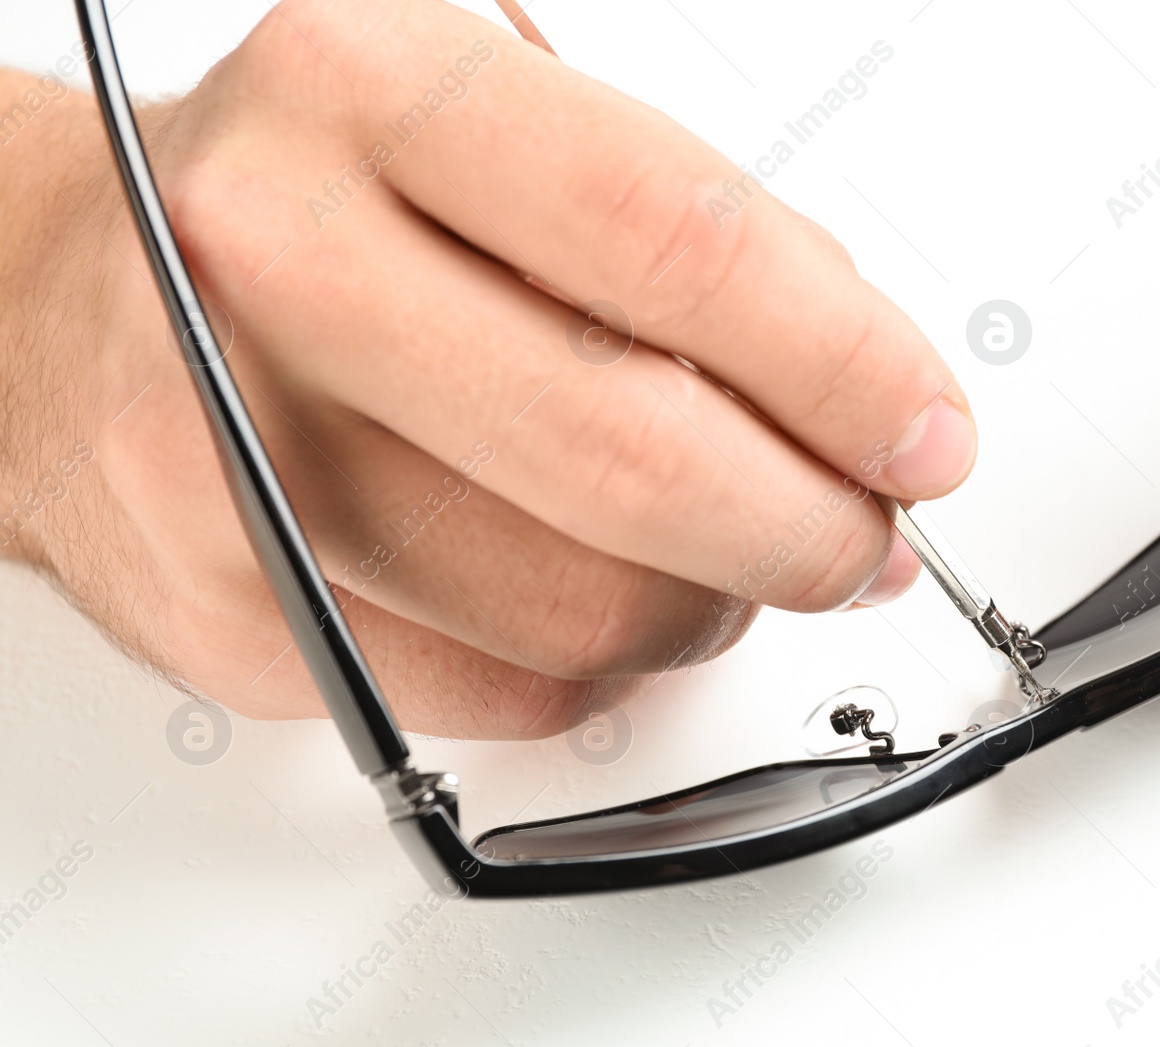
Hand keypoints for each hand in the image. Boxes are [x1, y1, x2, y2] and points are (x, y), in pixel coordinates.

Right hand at [0, 0, 974, 737]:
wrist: (57, 303)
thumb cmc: (304, 209)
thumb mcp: (482, 132)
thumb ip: (675, 242)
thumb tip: (855, 385)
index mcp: (374, 95)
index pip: (674, 242)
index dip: (840, 363)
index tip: (922, 434)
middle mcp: (280, 256)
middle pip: (628, 447)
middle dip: (805, 523)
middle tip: (865, 538)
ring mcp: (232, 448)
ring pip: (579, 603)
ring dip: (712, 603)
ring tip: (725, 560)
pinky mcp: (229, 607)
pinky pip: (507, 688)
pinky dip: (601, 661)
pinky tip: (597, 597)